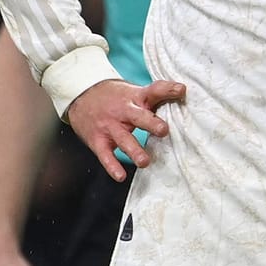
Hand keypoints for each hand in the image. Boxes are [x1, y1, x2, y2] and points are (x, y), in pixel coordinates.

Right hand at [65, 78, 184, 180]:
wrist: (81, 95)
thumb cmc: (116, 97)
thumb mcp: (135, 91)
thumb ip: (158, 94)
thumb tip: (184, 92)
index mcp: (136, 97)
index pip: (154, 90)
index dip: (168, 90)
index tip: (181, 90)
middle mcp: (123, 111)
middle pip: (138, 116)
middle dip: (151, 123)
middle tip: (163, 131)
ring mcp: (109, 126)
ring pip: (123, 138)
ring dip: (134, 151)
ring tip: (145, 162)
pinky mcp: (98, 140)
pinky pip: (105, 154)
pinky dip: (112, 166)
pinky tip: (120, 176)